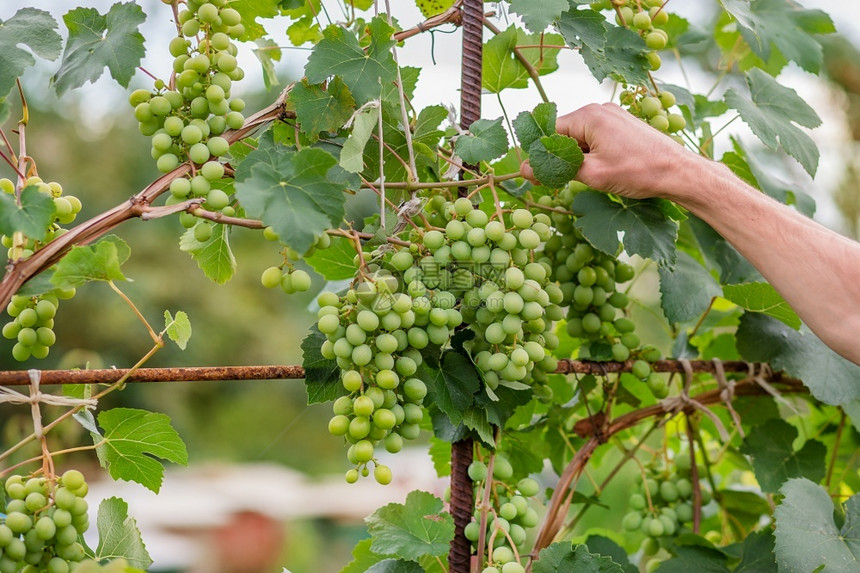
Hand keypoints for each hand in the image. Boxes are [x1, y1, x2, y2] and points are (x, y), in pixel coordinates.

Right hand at [521, 103, 702, 200]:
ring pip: (580, 137)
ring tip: (578, 179)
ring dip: (574, 157)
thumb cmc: (639, 171)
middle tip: (551, 181)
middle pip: (564, 133)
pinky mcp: (623, 126)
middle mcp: (600, 109)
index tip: (534, 174)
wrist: (679, 172)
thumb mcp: (592, 175)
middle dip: (557, 157)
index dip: (540, 154)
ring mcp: (613, 116)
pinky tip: (594, 171)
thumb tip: (525, 169)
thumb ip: (556, 169)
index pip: (550, 131)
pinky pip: (595, 138)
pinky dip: (590, 154)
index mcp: (589, 116)